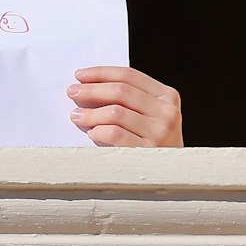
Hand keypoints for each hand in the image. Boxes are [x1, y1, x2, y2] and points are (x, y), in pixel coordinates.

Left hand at [68, 65, 182, 146]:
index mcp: (167, 96)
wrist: (173, 173)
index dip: (101, 73)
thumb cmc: (153, 140)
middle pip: (120, 91)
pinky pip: (116, 134)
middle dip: (91, 90)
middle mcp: (168, 112)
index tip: (79, 75)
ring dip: (90, 113)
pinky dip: (99, 131)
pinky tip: (92, 132)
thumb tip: (87, 84)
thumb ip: (128, 98)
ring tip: (77, 116)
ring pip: (115, 112)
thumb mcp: (150, 114)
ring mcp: (161, 132)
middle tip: (72, 92)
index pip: (128, 75)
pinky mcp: (150, 151)